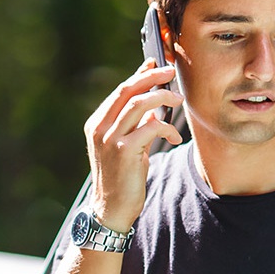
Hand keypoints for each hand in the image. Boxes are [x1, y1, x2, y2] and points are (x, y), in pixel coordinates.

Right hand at [83, 60, 182, 229]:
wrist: (111, 209)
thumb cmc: (121, 177)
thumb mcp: (124, 146)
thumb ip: (133, 124)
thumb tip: (151, 102)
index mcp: (97, 123)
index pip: (120, 91)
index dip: (140, 75)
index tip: (156, 65)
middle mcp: (99, 128)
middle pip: (127, 91)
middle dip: (151, 77)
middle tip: (171, 72)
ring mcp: (109, 139)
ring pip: (138, 104)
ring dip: (161, 97)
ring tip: (177, 100)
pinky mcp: (123, 151)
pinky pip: (150, 127)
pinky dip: (166, 127)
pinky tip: (174, 136)